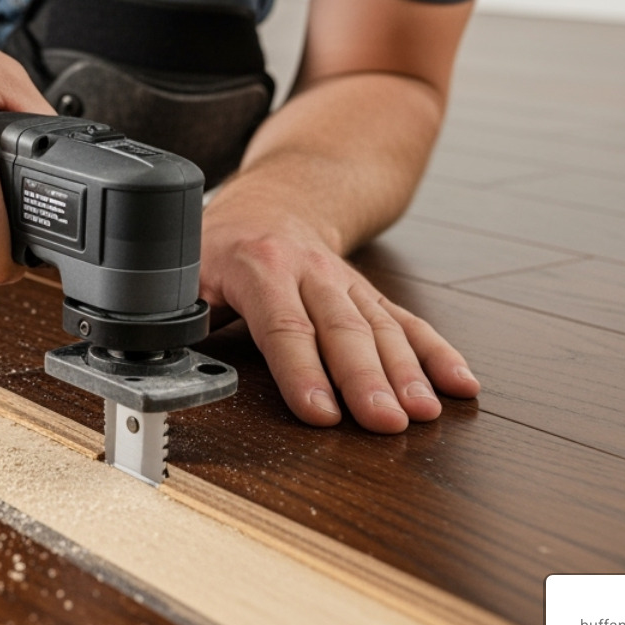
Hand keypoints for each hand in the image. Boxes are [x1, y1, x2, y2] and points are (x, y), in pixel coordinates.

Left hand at [200, 174, 479, 431]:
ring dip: (407, 372)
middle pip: (342, 328)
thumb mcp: (184, 273)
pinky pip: (408, 322)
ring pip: (380, 326)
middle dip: (366, 379)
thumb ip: (177, 318)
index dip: (302, 371)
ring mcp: (347, 283)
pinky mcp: (370, 296)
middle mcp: (310, 271)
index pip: (283, 324)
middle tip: (384, 422)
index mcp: (259, 265)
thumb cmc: (219, 247)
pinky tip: (461, 384)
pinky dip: (438, 353)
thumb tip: (163, 366)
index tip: (321, 412)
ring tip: (424, 412)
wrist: (272, 202)